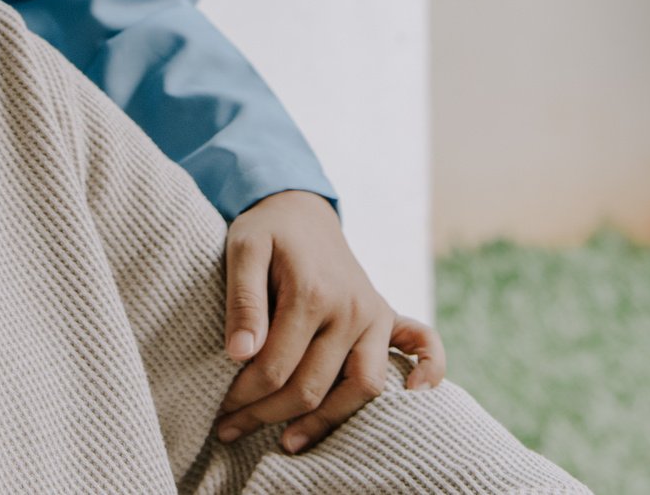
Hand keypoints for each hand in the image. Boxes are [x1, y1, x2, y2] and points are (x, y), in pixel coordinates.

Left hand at [213, 190, 447, 453]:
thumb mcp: (242, 250)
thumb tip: (240, 354)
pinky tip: (411, 396)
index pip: (276, 367)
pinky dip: (428, 371)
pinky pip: (423, 346)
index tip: (222, 410)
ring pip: (362, 387)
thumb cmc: (267, 231)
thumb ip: (242, 301)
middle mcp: (352, 307)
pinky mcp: (388, 316)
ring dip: (325, 421)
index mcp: (312, 292)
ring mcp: (375, 314)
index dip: (245, 396)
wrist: (300, 208)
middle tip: (232, 429)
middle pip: (313, 386)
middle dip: (268, 415)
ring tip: (287, 441)